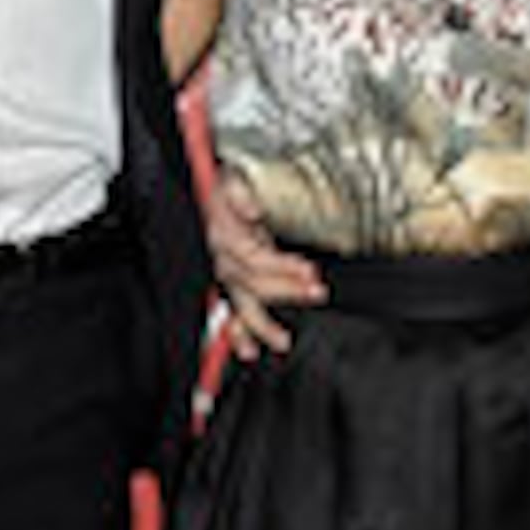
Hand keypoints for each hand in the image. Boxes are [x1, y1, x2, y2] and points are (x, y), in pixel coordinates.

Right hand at [203, 173, 321, 360]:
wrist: (213, 191)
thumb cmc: (226, 187)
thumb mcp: (233, 179)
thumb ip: (240, 193)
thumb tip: (251, 211)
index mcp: (224, 236)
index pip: (255, 258)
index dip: (283, 267)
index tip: (309, 271)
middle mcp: (223, 259)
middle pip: (253, 283)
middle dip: (286, 291)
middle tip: (316, 292)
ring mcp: (226, 274)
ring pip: (241, 305)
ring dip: (262, 325)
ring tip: (283, 341)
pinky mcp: (231, 283)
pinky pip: (230, 314)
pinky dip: (238, 334)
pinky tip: (248, 351)